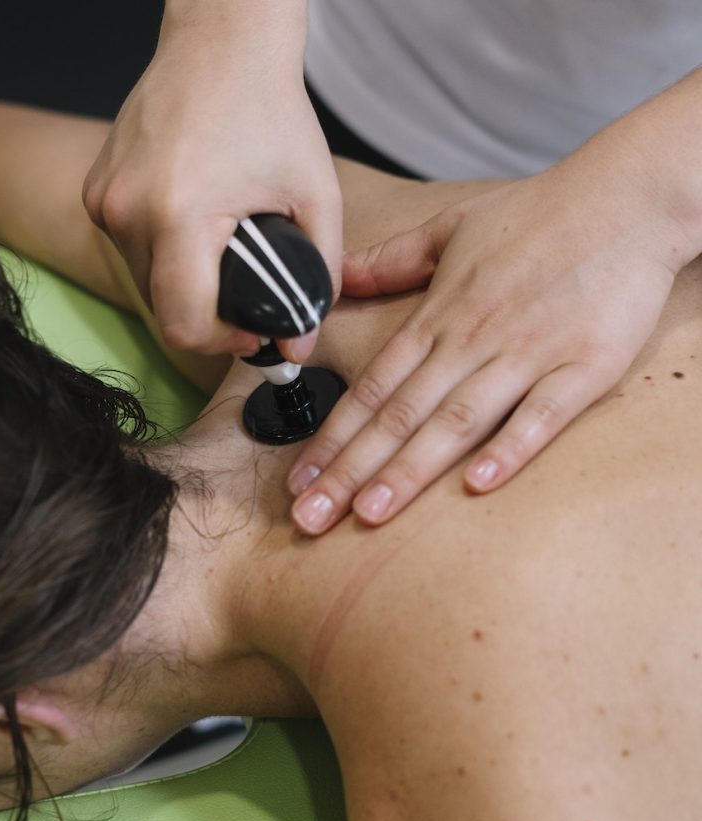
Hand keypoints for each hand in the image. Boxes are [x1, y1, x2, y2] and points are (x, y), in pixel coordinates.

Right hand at [83, 20, 340, 360]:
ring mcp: (104, 200)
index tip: (250, 327)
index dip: (222, 341)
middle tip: (243, 292)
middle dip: (206, 315)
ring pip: (143, 284)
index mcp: (179, 215)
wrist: (220, 41)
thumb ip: (316, 276)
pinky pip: (129, 250)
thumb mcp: (316, 195)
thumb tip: (298, 344)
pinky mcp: (95, 192)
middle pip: (162, 311)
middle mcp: (127, 211)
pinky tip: (191, 222)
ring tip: (219, 250)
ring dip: (182, 285)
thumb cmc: (270, 109)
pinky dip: (161, 252)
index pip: (184, 326)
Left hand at [287, 159, 693, 532]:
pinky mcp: (585, 366)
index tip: (298, 480)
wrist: (631, 195)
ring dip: (410, 469)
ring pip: (458, 420)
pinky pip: (542, 414)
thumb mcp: (452, 228)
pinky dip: (511, 448)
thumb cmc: (540, 215)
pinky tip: (477, 485)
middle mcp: (473, 340)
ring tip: (370, 513)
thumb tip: (335, 277)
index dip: (333, 437)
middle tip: (311, 517)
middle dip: (351, 470)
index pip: (373, 387)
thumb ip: (390, 262)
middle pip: (400, 415)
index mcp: (439, 317)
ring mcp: (528, 354)